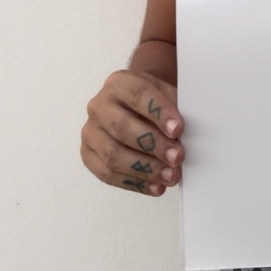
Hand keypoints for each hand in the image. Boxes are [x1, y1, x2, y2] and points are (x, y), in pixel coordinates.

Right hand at [81, 70, 184, 195]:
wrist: (132, 104)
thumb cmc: (152, 100)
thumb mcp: (165, 93)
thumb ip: (174, 109)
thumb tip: (182, 136)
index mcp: (119, 83)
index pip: (138, 95)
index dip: (159, 113)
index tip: (179, 129)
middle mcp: (99, 105)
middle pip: (122, 127)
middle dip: (154, 145)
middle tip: (177, 157)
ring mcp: (90, 131)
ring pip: (113, 154)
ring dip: (145, 169)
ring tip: (170, 176)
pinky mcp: (88, 155)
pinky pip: (108, 174)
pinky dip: (135, 183)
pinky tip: (156, 186)